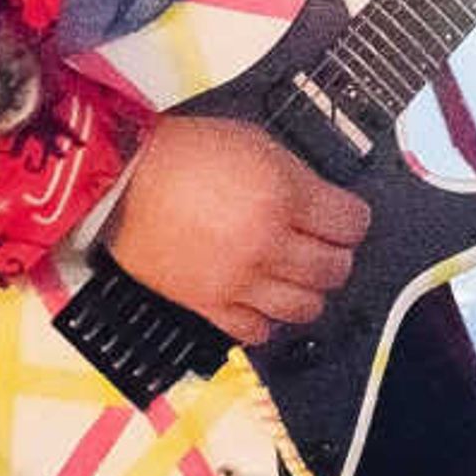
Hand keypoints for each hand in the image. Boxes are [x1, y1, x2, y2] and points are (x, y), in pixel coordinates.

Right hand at [104, 114, 370, 345]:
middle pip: (334, 269)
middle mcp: (267, 244)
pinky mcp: (208, 305)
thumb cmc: (184, 154)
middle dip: (337, 255)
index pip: (351, 224)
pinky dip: (266, 320)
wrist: (123, 181)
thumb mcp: (255, 144)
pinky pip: (257, 331)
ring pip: (306, 308)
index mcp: (282, 197)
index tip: (345, 218)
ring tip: (296, 275)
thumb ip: (296, 178)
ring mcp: (239, 280)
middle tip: (324, 245)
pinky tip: (261, 300)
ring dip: (309, 292)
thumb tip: (324, 204)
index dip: (352, 219)